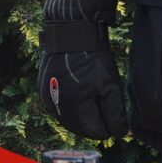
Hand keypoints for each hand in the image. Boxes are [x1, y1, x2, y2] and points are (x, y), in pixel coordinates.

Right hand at [37, 0, 127, 139]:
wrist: (71, 28)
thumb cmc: (93, 55)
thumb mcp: (110, 84)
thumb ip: (115, 114)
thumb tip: (120, 134)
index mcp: (73, 108)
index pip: (94, 132)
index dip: (108, 127)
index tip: (116, 115)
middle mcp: (56, 106)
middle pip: (79, 126)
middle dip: (94, 120)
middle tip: (106, 105)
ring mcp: (46, 95)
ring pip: (68, 115)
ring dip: (81, 112)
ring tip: (94, 94)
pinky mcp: (42, 85)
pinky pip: (58, 102)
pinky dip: (69, 101)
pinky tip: (80, 88)